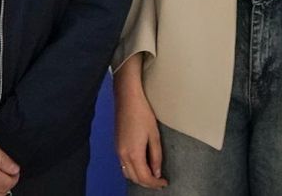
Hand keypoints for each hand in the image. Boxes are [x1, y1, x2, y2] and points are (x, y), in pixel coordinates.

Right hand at [113, 56, 168, 188]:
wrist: (127, 98)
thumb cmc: (142, 113)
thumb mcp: (154, 135)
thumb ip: (156, 156)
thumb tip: (156, 172)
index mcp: (133, 153)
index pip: (144, 177)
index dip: (155, 184)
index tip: (164, 183)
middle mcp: (123, 155)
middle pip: (135, 178)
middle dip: (147, 183)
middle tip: (159, 182)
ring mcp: (118, 150)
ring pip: (128, 173)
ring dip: (139, 177)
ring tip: (152, 175)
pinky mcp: (117, 145)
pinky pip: (124, 165)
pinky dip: (133, 170)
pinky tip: (142, 164)